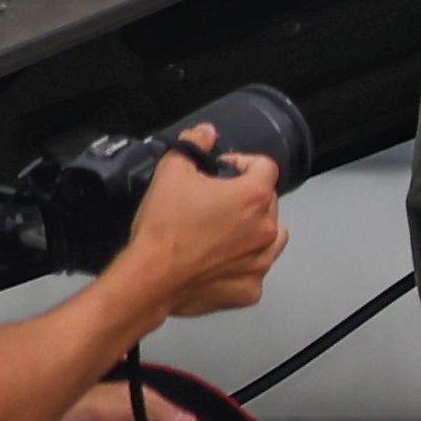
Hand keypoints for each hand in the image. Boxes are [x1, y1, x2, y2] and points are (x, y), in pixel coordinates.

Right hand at [119, 133, 283, 320]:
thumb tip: (206, 132)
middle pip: (267, 202)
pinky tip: (216, 262)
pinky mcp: (252, 289)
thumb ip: (192, 146)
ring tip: (220, 232)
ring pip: (270, 236)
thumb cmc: (163, 227)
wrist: (150, 277)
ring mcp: (262, 261)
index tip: (222, 171)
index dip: (241, 163)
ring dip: (252, 231)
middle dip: (244, 198)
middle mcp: (267, 228)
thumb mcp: (170, 174)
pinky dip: (241, 265)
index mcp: (254, 197)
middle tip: (213, 204)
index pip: (265, 166)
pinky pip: (254, 269)